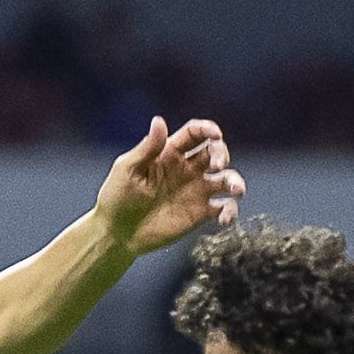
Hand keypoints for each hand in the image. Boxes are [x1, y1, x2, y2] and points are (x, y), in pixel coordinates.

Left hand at [92, 117, 245, 255]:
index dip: (208, 129)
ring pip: (226, 179)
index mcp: (170, 152)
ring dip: (235, 181)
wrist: (116, 232)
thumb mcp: (127, 169)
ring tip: (236, 190)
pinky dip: (230, 211)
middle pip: (215, 152)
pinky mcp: (200, 213)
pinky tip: (225, 217)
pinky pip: (223, 208)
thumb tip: (159, 120)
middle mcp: (187, 168)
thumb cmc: (117, 196)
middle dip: (222, 154)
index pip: (195, 133)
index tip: (216, 134)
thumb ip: (147, 148)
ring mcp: (196, 190)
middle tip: (218, 165)